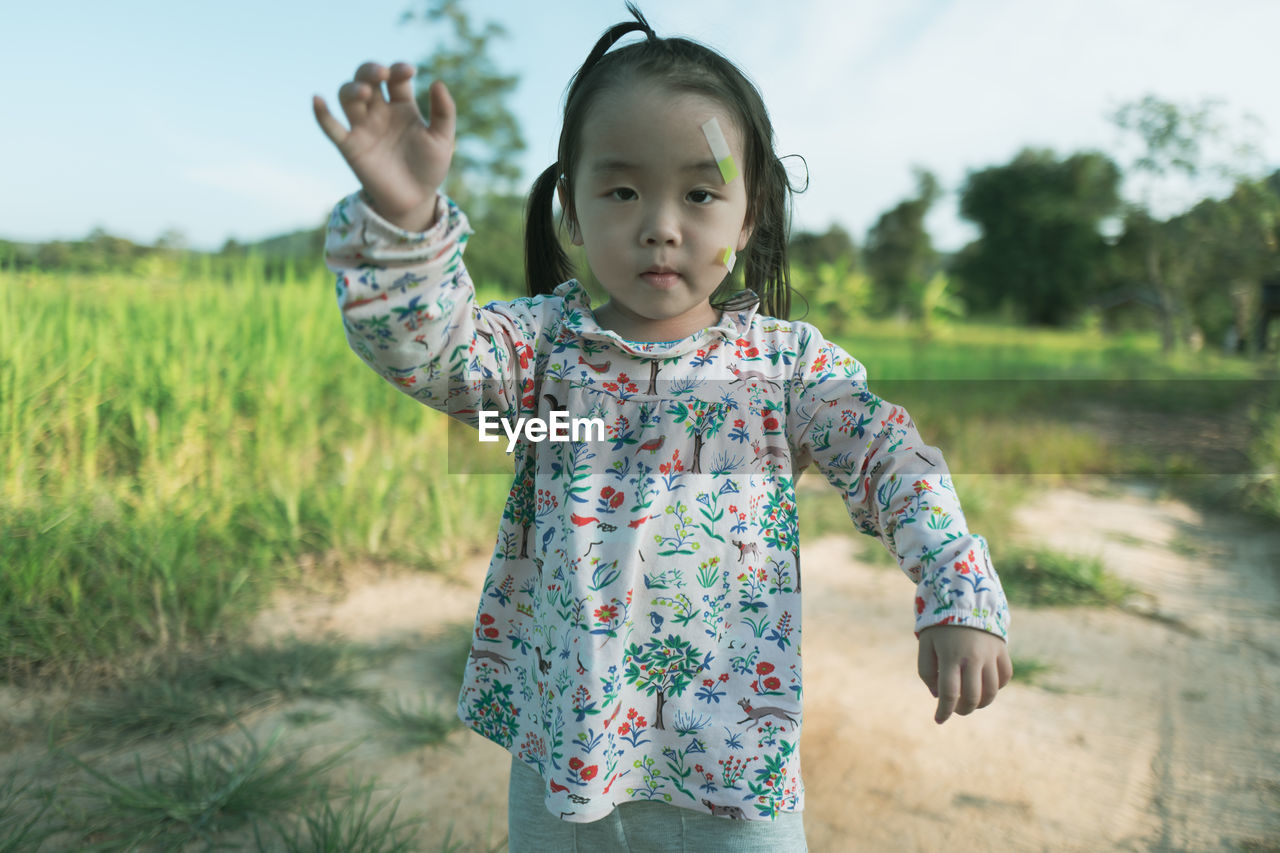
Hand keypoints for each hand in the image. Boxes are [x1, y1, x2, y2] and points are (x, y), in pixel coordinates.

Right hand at [313, 62, 454, 230]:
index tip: (408, 71)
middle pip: (366, 79)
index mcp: (402, 105)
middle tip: (382, 75)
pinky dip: (321, 114)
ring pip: (347, 97)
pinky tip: (317, 99)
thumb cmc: (430, 167)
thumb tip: (437, 82)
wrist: (416, 200)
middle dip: (370, 71)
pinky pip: (331, 128)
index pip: (395, 78)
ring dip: (352, 89)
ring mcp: (363, 127)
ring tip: (365, 92)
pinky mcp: (350, 147)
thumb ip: (444, 112)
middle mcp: (379, 111)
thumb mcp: (442, 139)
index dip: (398, 69)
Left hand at [917, 624, 1011, 724]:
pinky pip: (1004, 677)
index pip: (949, 693)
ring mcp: (990, 654)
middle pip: (973, 697)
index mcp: (950, 655)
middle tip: (955, 708)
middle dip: (963, 709)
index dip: (944, 711)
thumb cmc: (939, 626)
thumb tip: (938, 696)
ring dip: (981, 702)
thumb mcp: (925, 644)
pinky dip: (996, 687)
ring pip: (992, 691)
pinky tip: (984, 684)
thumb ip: (927, 671)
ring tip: (970, 700)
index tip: (939, 720)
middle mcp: (973, 657)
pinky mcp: (1002, 650)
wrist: (963, 598)